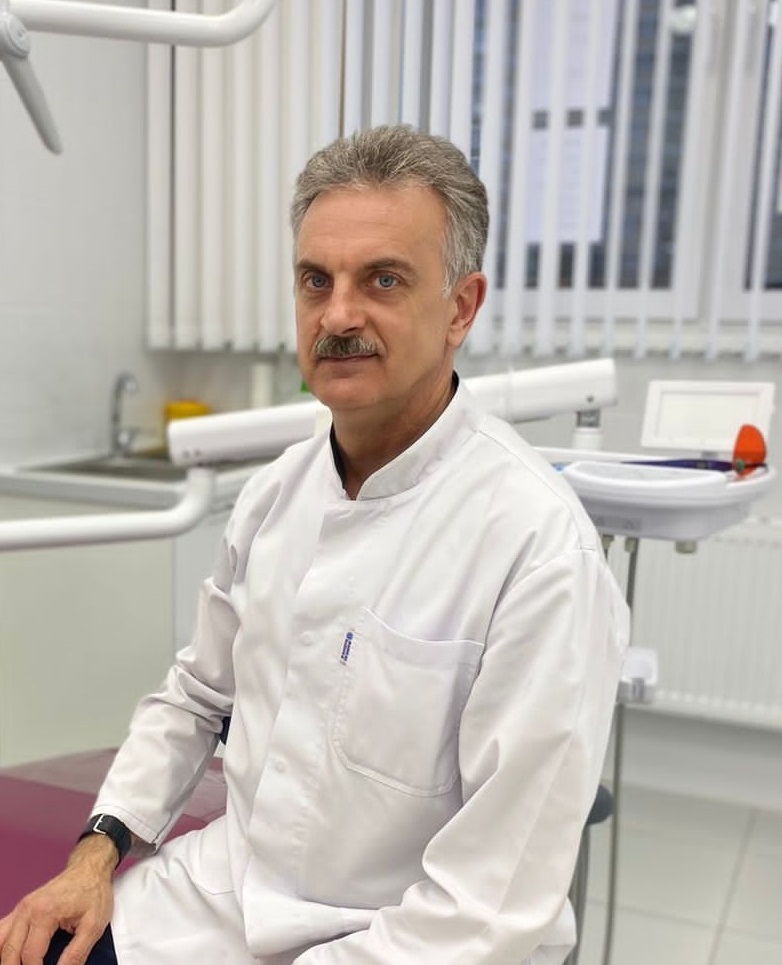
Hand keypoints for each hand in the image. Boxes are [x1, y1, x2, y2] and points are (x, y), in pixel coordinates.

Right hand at [0, 835, 115, 964]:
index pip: (30, 956)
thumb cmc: (93, 892)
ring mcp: (21, 908)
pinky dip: (4, 947)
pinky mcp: (21, 910)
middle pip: (10, 952)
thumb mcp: (93, 926)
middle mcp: (27, 909)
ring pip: (1, 942)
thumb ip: (76, 954)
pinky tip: (11, 957)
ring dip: (6, 958)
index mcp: (44, 913)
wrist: (90, 868)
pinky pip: (2, 931)